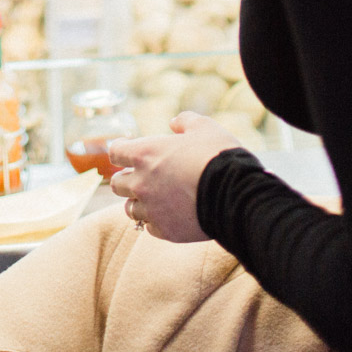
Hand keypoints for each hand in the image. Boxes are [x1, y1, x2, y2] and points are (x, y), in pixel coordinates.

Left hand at [108, 112, 242, 242]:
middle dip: (127, 179)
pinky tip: (170, 215)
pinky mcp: (165, 231)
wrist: (235, 195)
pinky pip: (150, 228)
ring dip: (139, 203)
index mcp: (145, 154)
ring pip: (130, 209)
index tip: (128, 151)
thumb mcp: (204, 127)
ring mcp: (152, 209)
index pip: (115, 152)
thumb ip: (185, 121)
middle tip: (143, 177)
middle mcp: (141, 183)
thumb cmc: (218, 156)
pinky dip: (157, 221)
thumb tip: (174, 123)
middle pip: (117, 184)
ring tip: (155, 199)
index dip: (121, 150)